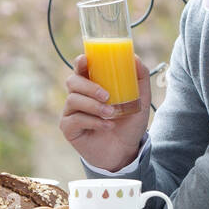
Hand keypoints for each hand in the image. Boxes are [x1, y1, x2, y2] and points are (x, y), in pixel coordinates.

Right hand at [59, 52, 151, 170]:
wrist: (125, 151)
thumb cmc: (129, 124)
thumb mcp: (140, 100)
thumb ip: (140, 78)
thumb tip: (134, 57)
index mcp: (92, 86)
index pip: (80, 68)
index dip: (80, 62)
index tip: (86, 60)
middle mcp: (78, 96)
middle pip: (72, 81)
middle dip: (89, 87)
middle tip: (107, 96)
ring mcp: (71, 112)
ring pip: (73, 100)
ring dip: (94, 106)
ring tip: (111, 114)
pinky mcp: (68, 128)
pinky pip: (75, 119)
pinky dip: (93, 121)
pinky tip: (106, 126)